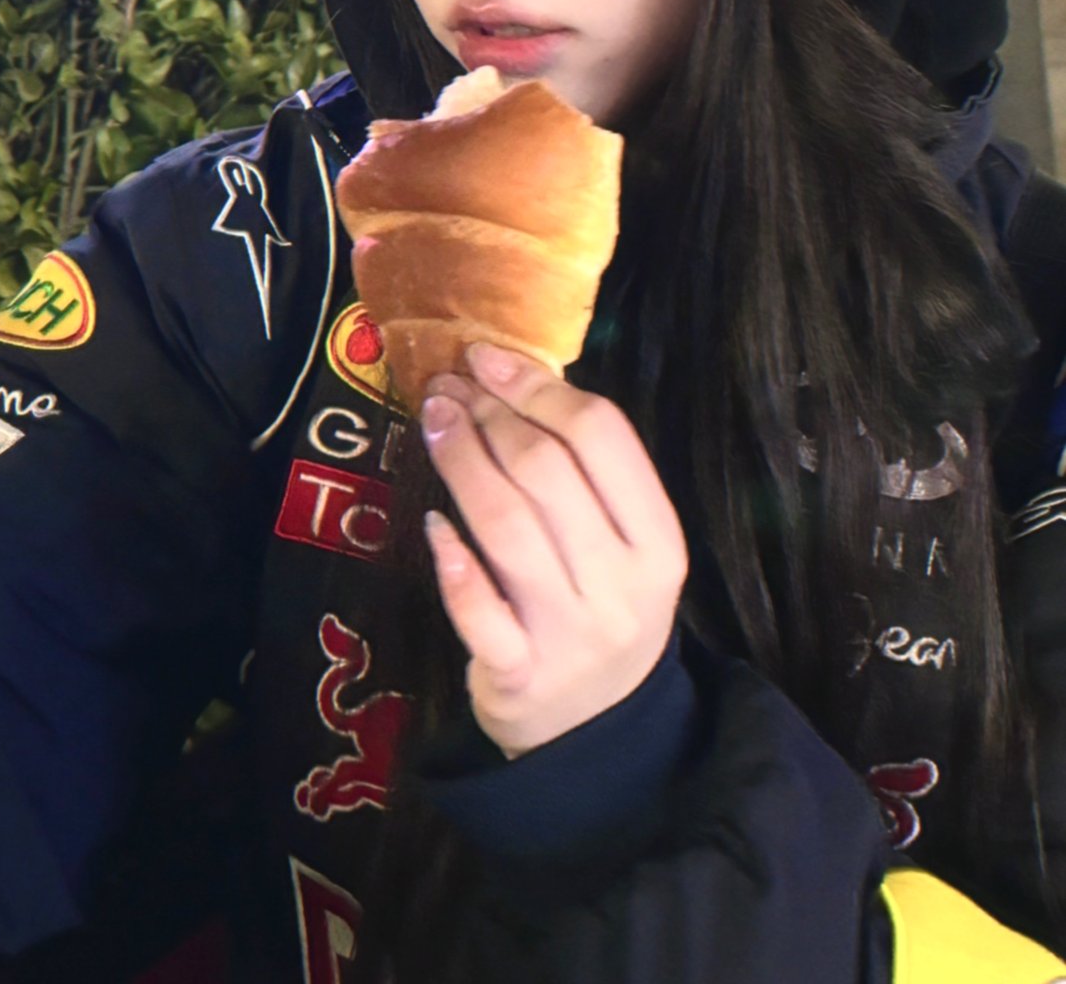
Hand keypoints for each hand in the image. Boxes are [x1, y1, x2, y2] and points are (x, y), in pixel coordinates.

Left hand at [421, 343, 687, 758]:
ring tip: (432, 422)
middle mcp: (623, 586)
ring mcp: (570, 633)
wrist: (597, 734)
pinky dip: (452, 559)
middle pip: (546, 472)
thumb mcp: (621, 544)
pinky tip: (431, 523)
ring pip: (506, 526)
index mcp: (658, 541)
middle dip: (488, 416)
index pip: (602, 437)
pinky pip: (477, 608)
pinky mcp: (518, 674)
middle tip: (446, 388)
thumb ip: (584, 472)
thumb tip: (508, 374)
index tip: (486, 357)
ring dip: (461, 462)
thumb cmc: (600, 607)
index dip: (537, 386)